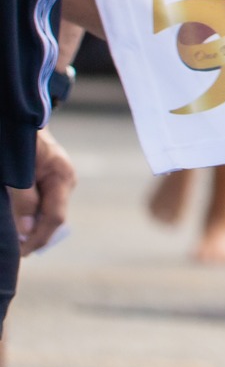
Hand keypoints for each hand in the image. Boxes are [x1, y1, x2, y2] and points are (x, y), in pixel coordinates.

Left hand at [13, 130, 76, 255]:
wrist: (20, 114)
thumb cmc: (20, 139)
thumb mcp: (18, 169)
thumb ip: (23, 199)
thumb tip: (26, 232)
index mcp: (62, 176)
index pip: (55, 217)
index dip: (38, 237)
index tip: (20, 252)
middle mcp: (66, 180)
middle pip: (54, 217)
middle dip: (37, 236)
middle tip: (17, 253)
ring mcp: (59, 179)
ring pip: (48, 212)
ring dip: (33, 227)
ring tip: (17, 242)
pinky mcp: (49, 179)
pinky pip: (44, 203)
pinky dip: (32, 216)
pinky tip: (21, 224)